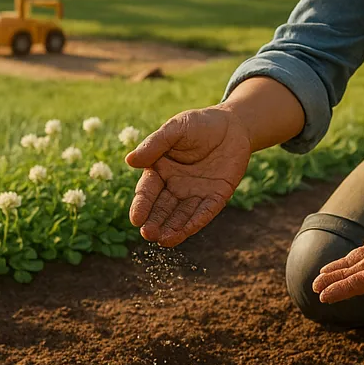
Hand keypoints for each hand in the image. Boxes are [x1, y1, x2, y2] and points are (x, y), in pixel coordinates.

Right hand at [124, 106, 252, 246]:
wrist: (233, 125)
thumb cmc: (199, 124)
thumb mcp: (176, 129)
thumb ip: (155, 144)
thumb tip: (130, 160)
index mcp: (160, 170)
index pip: (147, 191)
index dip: (141, 205)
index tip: (136, 219)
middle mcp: (175, 186)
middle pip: (162, 208)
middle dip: (155, 222)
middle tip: (148, 234)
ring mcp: (195, 193)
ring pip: (181, 215)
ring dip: (173, 228)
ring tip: (164, 240)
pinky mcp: (216, 196)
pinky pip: (205, 212)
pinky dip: (196, 222)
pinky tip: (187, 232)